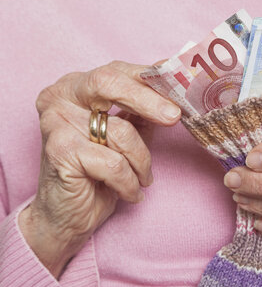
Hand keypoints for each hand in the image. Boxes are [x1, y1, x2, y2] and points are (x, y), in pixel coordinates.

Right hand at [19, 60, 179, 277]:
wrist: (68, 216)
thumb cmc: (99, 172)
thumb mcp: (125, 134)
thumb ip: (143, 110)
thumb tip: (177, 85)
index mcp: (75, 85)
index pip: (117, 71)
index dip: (151, 78)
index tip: (182, 85)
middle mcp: (59, 97)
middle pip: (109, 82)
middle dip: (148, 100)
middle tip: (175, 116)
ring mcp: (56, 122)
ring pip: (121, 132)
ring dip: (141, 162)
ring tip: (142, 178)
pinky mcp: (60, 152)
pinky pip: (114, 164)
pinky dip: (129, 183)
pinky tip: (130, 192)